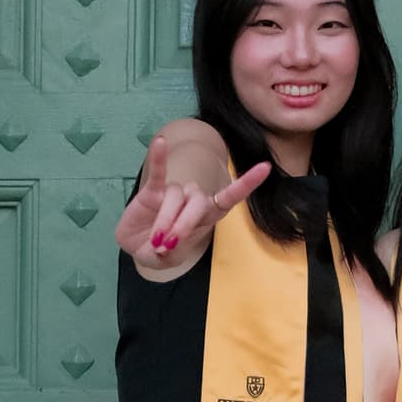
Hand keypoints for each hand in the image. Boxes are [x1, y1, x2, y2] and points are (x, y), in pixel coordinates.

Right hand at [115, 135, 269, 268]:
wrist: (137, 247)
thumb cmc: (161, 251)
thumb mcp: (171, 259)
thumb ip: (175, 251)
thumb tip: (168, 240)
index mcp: (208, 215)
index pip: (230, 196)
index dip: (246, 183)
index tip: (265, 167)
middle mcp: (194, 200)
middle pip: (197, 201)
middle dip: (184, 224)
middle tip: (168, 245)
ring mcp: (174, 193)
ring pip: (175, 196)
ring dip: (165, 220)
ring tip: (155, 241)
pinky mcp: (153, 190)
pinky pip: (158, 171)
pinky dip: (159, 157)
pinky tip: (161, 142)